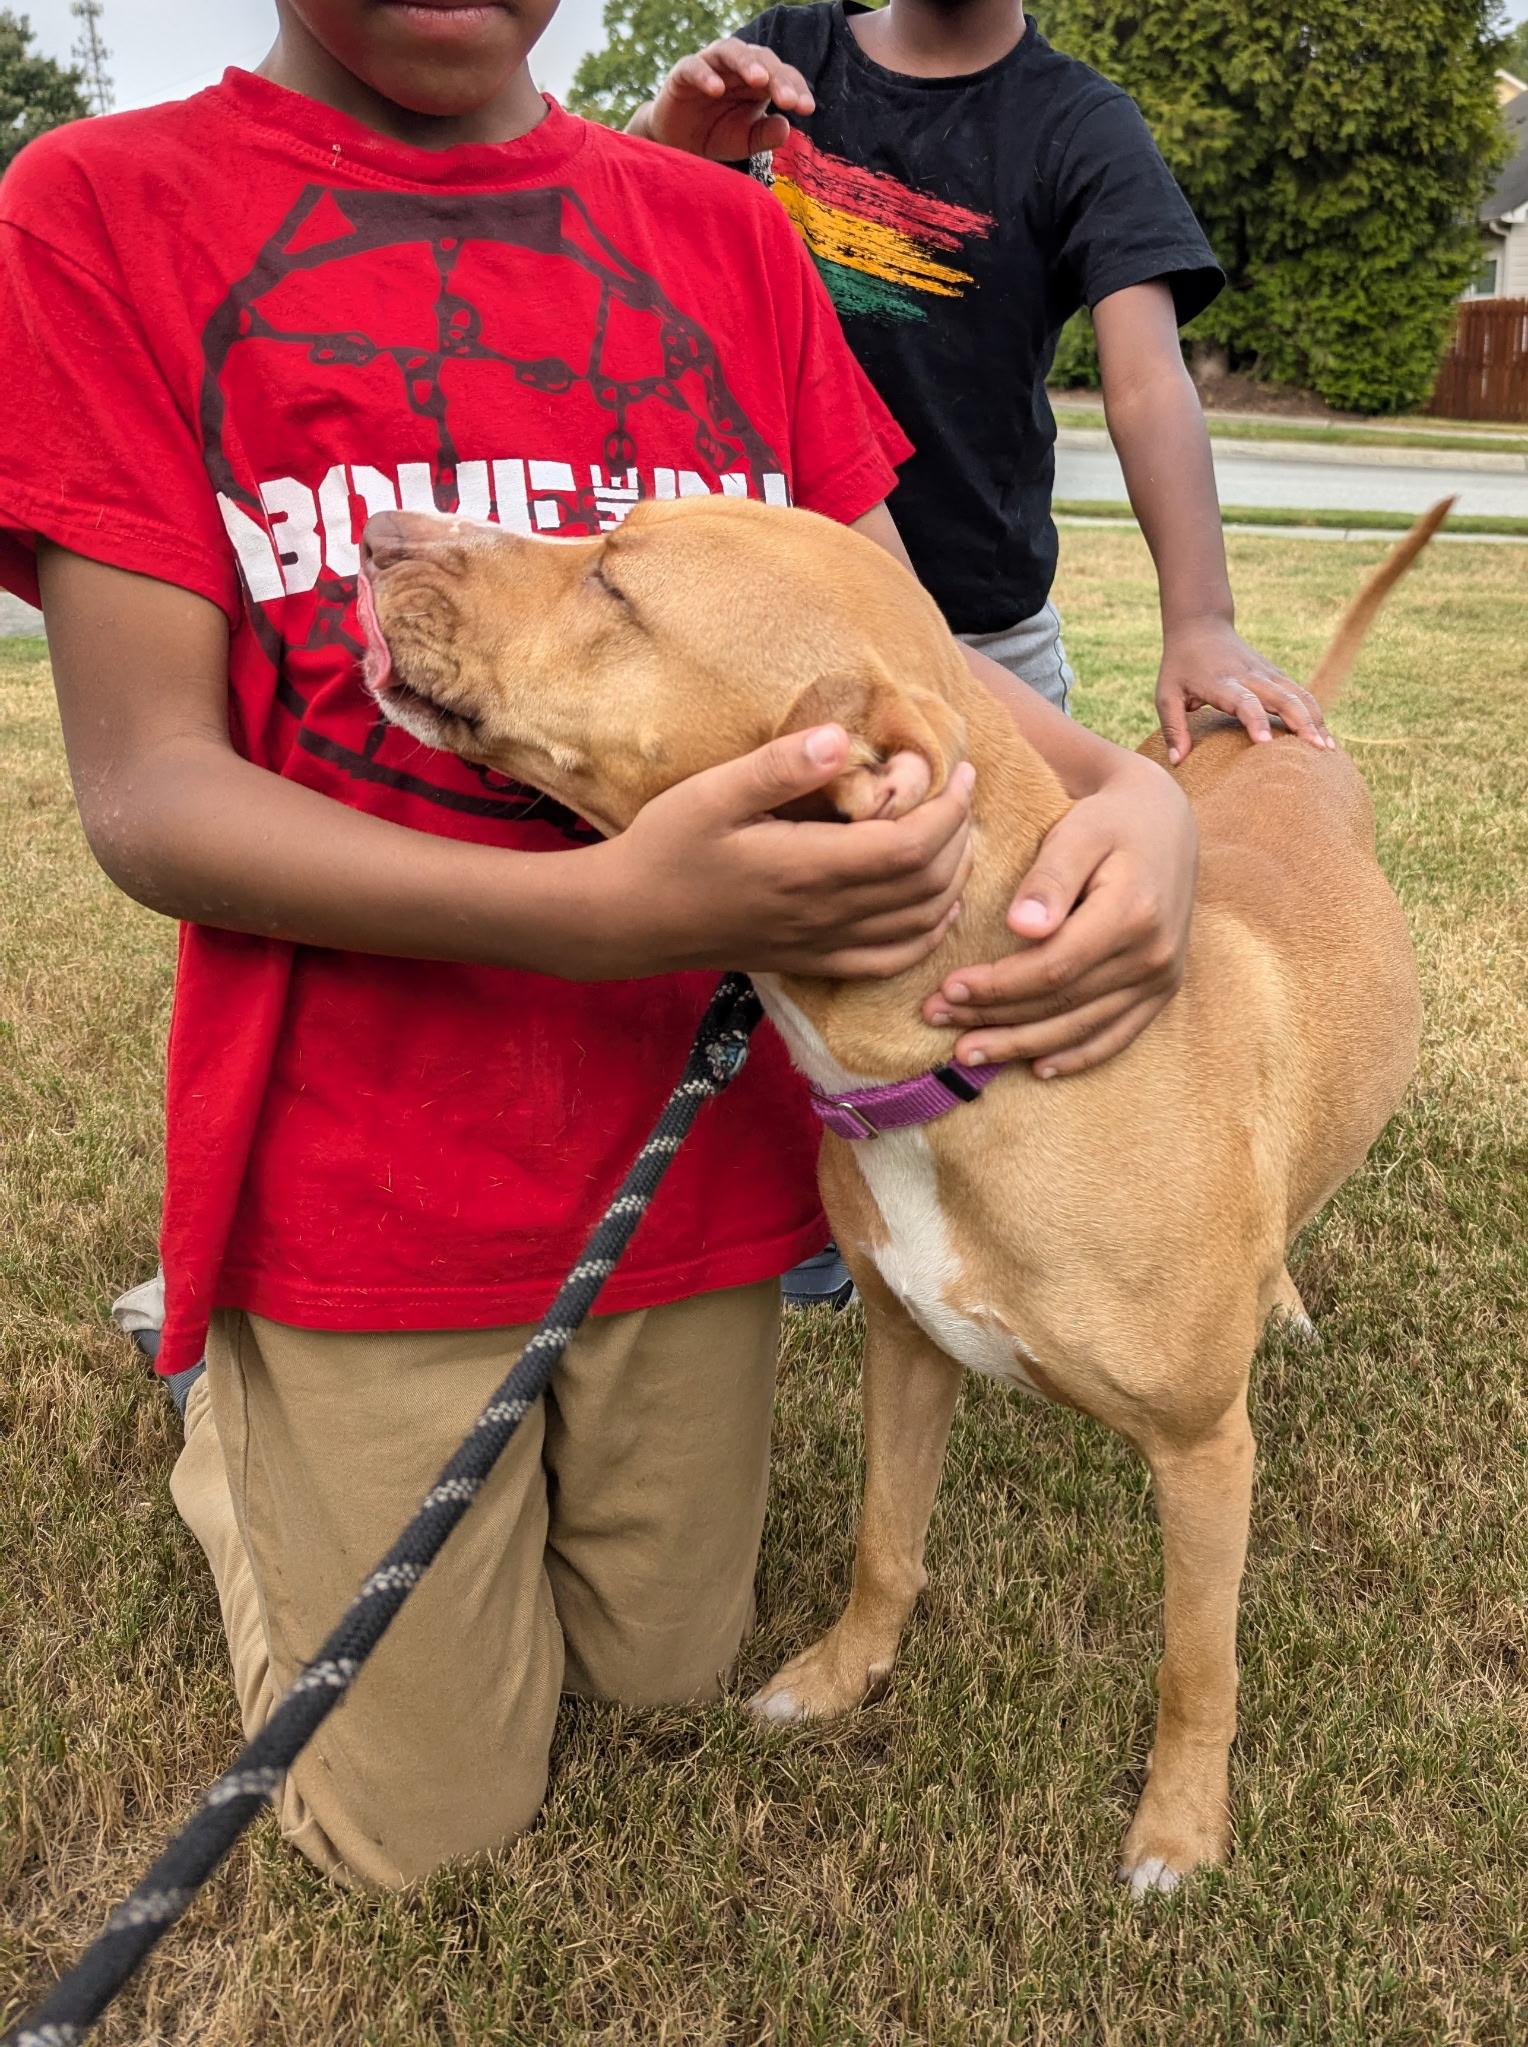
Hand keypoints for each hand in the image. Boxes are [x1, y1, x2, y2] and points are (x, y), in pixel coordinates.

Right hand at [592, 725, 974, 980]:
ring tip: (956, 836)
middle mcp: (825, 915)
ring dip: (952, 880)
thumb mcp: (711, 794)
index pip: (910, 846)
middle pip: (927, 884)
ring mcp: (821, 945)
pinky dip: (927, 934)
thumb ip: (779, 767)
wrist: (627, 920)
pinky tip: (936, 907)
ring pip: (918, 924)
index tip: (958, 771)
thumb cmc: (665, 849)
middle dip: (959, 836)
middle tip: (960, 793)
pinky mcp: (812, 962)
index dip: (949, 810)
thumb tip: (842, 738)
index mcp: (807, 869)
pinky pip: (889, 961)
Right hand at [647, 39, 815, 159]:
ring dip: (746, 63)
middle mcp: (737, 68)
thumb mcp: (744, 141)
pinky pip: (694, 66)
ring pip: (731, 51)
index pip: (782, 75)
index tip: (806, 109)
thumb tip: (786, 127)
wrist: (678, 145)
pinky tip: (716, 89)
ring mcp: (710, 66)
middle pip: (762, 59)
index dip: (796, 88)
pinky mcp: (682, 74)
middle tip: (788, 100)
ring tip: (759, 80)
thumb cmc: (715, 135)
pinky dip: (705, 75)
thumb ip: (765, 135)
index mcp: (758, 81)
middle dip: (777, 78)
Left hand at [921, 756, 1195, 1077]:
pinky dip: (1076, 1056)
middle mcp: (1153, 954)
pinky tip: (1037, 1067)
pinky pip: (1117, 1035)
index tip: (947, 987)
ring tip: (967, 1053)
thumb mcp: (1078, 830)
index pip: (1054, 967)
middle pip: (1063, 1003)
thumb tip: (1021, 927)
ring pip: (1083, 1028)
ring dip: (1021, 1045)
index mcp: (1132, 913)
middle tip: (937, 1019)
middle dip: (995, 1017)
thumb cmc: (1109, 821)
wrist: (1164, 822)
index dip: (997, 985)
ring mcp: (1162, 978)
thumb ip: (1050, 878)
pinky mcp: (1162, 989)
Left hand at [1157, 616, 1332, 763]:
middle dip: (1301, 723)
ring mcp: (1266, 673)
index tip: (1266, 744)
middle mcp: (1250, 676)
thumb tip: (1177, 761)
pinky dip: (1314, 711)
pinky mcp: (1275, 674)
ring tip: (1328, 748)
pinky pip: (1300, 693)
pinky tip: (1324, 734)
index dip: (1255, 721)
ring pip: (1298, 695)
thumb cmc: (1180, 666)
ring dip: (1315, 719)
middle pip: (1282, 698)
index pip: (1244, 702)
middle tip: (1316, 750)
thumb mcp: (1167, 694)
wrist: (1201, 626)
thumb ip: (1174, 727)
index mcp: (1222, 682)